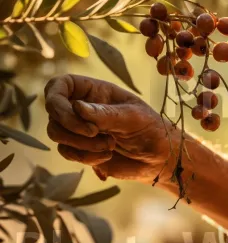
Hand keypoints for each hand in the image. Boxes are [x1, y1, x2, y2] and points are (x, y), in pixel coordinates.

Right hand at [44, 74, 179, 182]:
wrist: (158, 158)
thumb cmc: (150, 129)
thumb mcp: (133, 117)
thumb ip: (106, 113)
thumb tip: (76, 106)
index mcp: (95, 91)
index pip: (60, 85)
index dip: (56, 97)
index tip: (74, 111)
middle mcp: (82, 108)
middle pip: (54, 113)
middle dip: (71, 126)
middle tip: (96, 133)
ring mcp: (79, 129)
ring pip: (57, 133)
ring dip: (81, 143)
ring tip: (110, 145)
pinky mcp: (81, 149)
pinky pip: (67, 152)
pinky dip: (85, 157)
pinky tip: (108, 156)